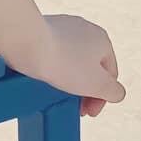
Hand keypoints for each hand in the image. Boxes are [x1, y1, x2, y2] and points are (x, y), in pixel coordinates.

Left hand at [10, 13, 124, 117]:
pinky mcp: (41, 31)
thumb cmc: (62, 61)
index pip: (110, 75)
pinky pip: (51, 54)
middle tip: (74, 105)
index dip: (102, 98)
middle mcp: (84, 29)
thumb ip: (114, 91)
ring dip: (67, 80)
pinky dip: (50, 67)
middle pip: (90, 67)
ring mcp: (62, 28)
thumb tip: (116, 93)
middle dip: (84, 90)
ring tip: (56, 90)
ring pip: (70, 61)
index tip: (87, 112)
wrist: (25, 42)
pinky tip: (43, 77)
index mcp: (102, 39)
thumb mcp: (98, 84)